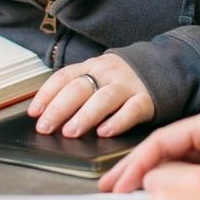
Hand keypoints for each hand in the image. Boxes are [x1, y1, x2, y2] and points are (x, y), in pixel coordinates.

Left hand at [27, 53, 153, 137]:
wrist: (164, 66)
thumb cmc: (122, 79)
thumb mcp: (98, 76)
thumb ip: (77, 91)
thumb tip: (46, 115)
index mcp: (92, 67)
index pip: (64, 77)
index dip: (47, 94)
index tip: (34, 112)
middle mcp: (108, 73)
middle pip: (80, 88)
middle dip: (60, 108)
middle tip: (46, 126)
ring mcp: (128, 85)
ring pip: (104, 98)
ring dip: (85, 115)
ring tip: (71, 131)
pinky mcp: (147, 99)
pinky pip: (132, 110)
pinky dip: (118, 121)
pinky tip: (105, 132)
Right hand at [99, 107, 199, 199]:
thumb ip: (192, 180)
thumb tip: (154, 182)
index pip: (163, 140)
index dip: (136, 163)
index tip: (117, 183)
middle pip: (167, 149)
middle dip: (138, 169)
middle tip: (110, 188)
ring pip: (180, 162)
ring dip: (156, 178)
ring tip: (129, 196)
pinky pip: (195, 173)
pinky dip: (177, 184)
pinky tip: (164, 198)